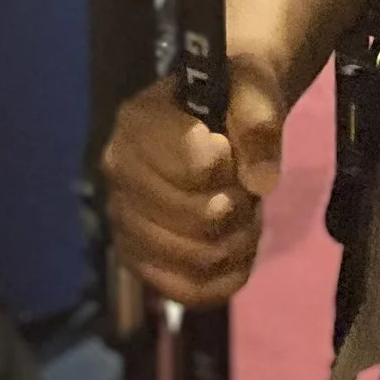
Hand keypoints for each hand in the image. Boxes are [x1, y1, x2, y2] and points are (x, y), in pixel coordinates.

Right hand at [103, 56, 286, 310]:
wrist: (219, 116)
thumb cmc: (232, 95)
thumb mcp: (254, 87)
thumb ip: (259, 121)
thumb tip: (261, 182)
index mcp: (139, 122)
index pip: (198, 167)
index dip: (230, 164)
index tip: (229, 147)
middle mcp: (118, 173)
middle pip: (201, 218)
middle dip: (241, 206)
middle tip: (245, 187)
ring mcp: (123, 221)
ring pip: (197, 259)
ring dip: (239, 241)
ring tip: (242, 214)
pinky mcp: (138, 259)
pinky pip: (188, 291)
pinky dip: (226, 278)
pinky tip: (236, 251)